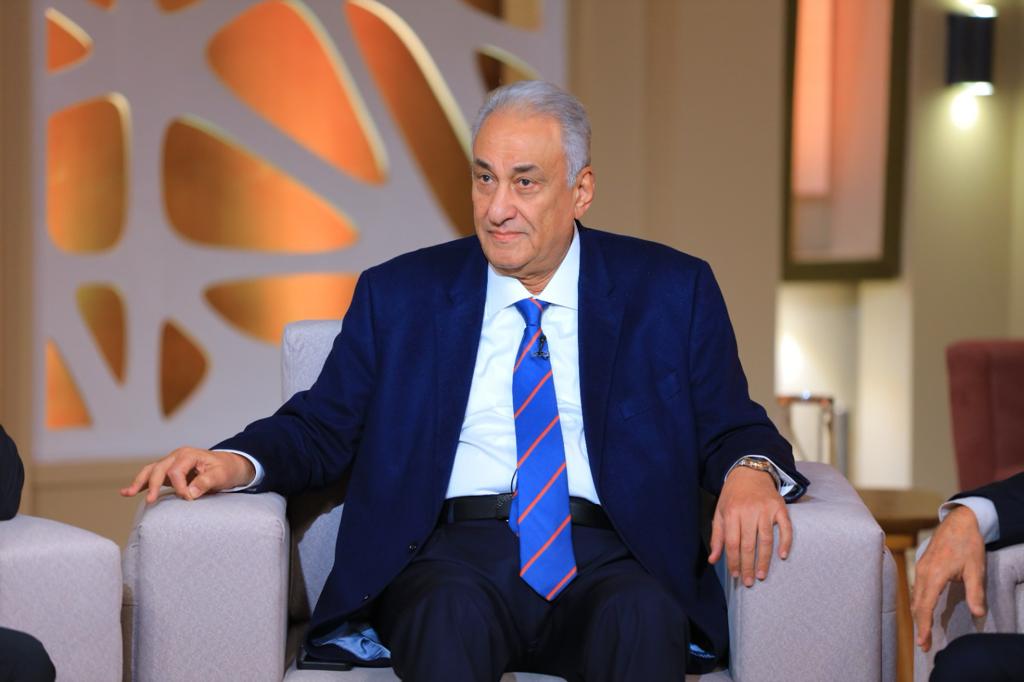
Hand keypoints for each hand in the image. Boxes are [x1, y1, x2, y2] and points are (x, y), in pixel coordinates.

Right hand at [119, 447, 254, 502]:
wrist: (228, 466)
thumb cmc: (225, 469)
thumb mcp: (221, 475)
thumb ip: (206, 482)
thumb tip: (190, 493)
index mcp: (189, 455)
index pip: (176, 471)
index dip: (180, 487)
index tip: (189, 499)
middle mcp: (176, 456)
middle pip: (159, 469)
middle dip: (153, 485)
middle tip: (152, 501)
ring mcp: (171, 463)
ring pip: (150, 471)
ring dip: (139, 483)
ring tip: (127, 494)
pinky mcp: (168, 473)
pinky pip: (151, 476)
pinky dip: (140, 484)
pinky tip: (126, 492)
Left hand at [707, 465, 791, 586]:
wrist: (750, 472)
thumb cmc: (733, 496)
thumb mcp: (720, 512)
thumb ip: (717, 536)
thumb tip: (713, 560)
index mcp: (731, 513)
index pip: (732, 543)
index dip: (733, 561)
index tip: (735, 575)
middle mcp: (748, 511)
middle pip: (748, 544)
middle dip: (748, 566)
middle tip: (749, 582)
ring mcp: (766, 509)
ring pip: (765, 540)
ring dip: (764, 560)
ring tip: (762, 575)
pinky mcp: (780, 507)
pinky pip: (786, 528)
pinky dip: (785, 542)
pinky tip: (782, 556)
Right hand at [911, 505, 986, 651]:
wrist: (959, 521)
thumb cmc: (968, 544)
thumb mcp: (975, 569)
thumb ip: (975, 592)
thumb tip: (977, 614)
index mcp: (934, 575)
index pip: (925, 606)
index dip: (923, 626)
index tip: (923, 641)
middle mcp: (923, 572)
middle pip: (917, 604)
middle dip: (919, 625)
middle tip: (923, 644)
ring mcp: (920, 567)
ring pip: (915, 596)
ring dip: (918, 614)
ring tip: (922, 630)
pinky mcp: (922, 564)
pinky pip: (916, 588)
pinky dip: (918, 602)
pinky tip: (922, 608)